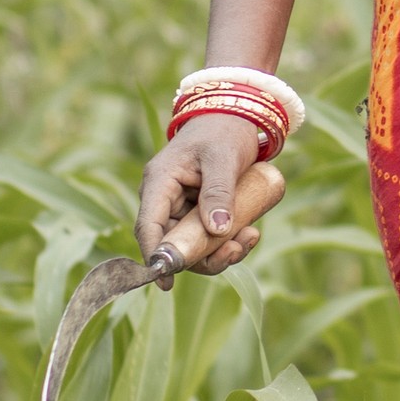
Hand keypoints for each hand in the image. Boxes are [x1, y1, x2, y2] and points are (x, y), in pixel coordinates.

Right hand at [137, 114, 280, 273]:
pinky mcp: (200, 212)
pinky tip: (251, 233)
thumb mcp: (223, 158)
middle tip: (235, 252)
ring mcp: (182, 207)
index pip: (148, 227)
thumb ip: (218, 192)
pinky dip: (228, 243)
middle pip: (173, 244)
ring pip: (192, 246)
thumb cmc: (224, 131)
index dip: (155, 256)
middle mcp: (165, 199)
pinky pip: (208, 238)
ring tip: (250, 238)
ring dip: (220, 252)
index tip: (166, 282)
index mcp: (160, 182)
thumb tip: (217, 232)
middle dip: (202, 257)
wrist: (237, 117)